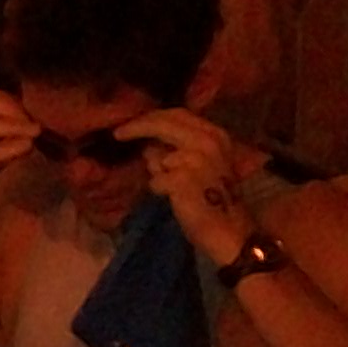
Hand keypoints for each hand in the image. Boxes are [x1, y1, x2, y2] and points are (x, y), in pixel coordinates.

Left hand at [117, 105, 257, 258]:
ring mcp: (196, 158)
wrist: (228, 232)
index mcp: (215, 135)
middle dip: (137, 127)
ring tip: (173, 188)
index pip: (176, 114)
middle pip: (163, 123)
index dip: (150, 117)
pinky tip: (176, 200)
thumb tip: (148, 144)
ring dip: (158, 171)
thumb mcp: (198, 166)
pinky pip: (156, 181)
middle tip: (119, 134)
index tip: (128, 124)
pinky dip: (160, 190)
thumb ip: (175, 150)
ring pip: (157, 156)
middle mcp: (209, 141)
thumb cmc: (211, 199)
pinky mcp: (183, 178)